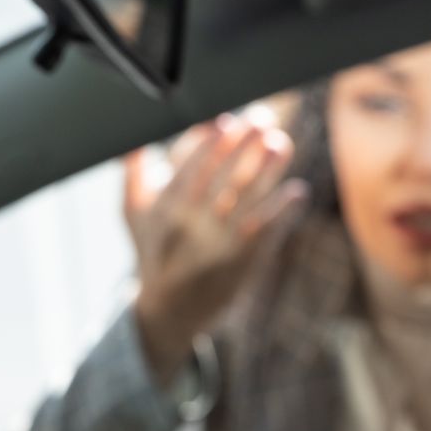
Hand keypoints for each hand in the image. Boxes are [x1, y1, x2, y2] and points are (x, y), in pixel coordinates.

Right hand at [124, 108, 305, 382]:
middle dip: (244, 146)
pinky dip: (282, 210)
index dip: (209, 144)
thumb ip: (134, 172)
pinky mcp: (242, 262)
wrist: (170, 311)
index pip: (188, 169)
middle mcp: (191, 227)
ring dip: (268, 170)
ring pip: (248, 200)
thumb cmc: (154, 250)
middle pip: (222, 178)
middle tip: (262, 120)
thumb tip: (133, 136)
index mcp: (164, 210)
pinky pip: (266, 230)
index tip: (226, 121)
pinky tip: (296, 190)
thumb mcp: (134, 214)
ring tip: (281, 144)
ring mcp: (218, 245)